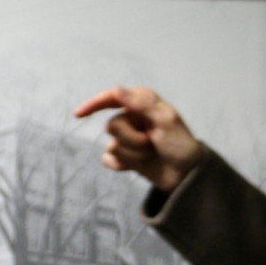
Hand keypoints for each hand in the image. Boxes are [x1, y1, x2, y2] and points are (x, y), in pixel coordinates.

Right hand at [72, 86, 203, 193]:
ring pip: (111, 146)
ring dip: (132, 154)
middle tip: (152, 143)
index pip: (111, 98)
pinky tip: (136, 167)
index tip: (79, 114)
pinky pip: (108, 160)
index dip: (93, 104)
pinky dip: (122, 164)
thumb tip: (116, 89)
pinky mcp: (125, 157)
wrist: (187, 175)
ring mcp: (127, 138)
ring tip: (150, 155)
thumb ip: (141, 103)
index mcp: (142, 103)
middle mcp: (132, 118)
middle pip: (112, 126)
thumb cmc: (180, 144)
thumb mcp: (166, 120)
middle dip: (131, 139)